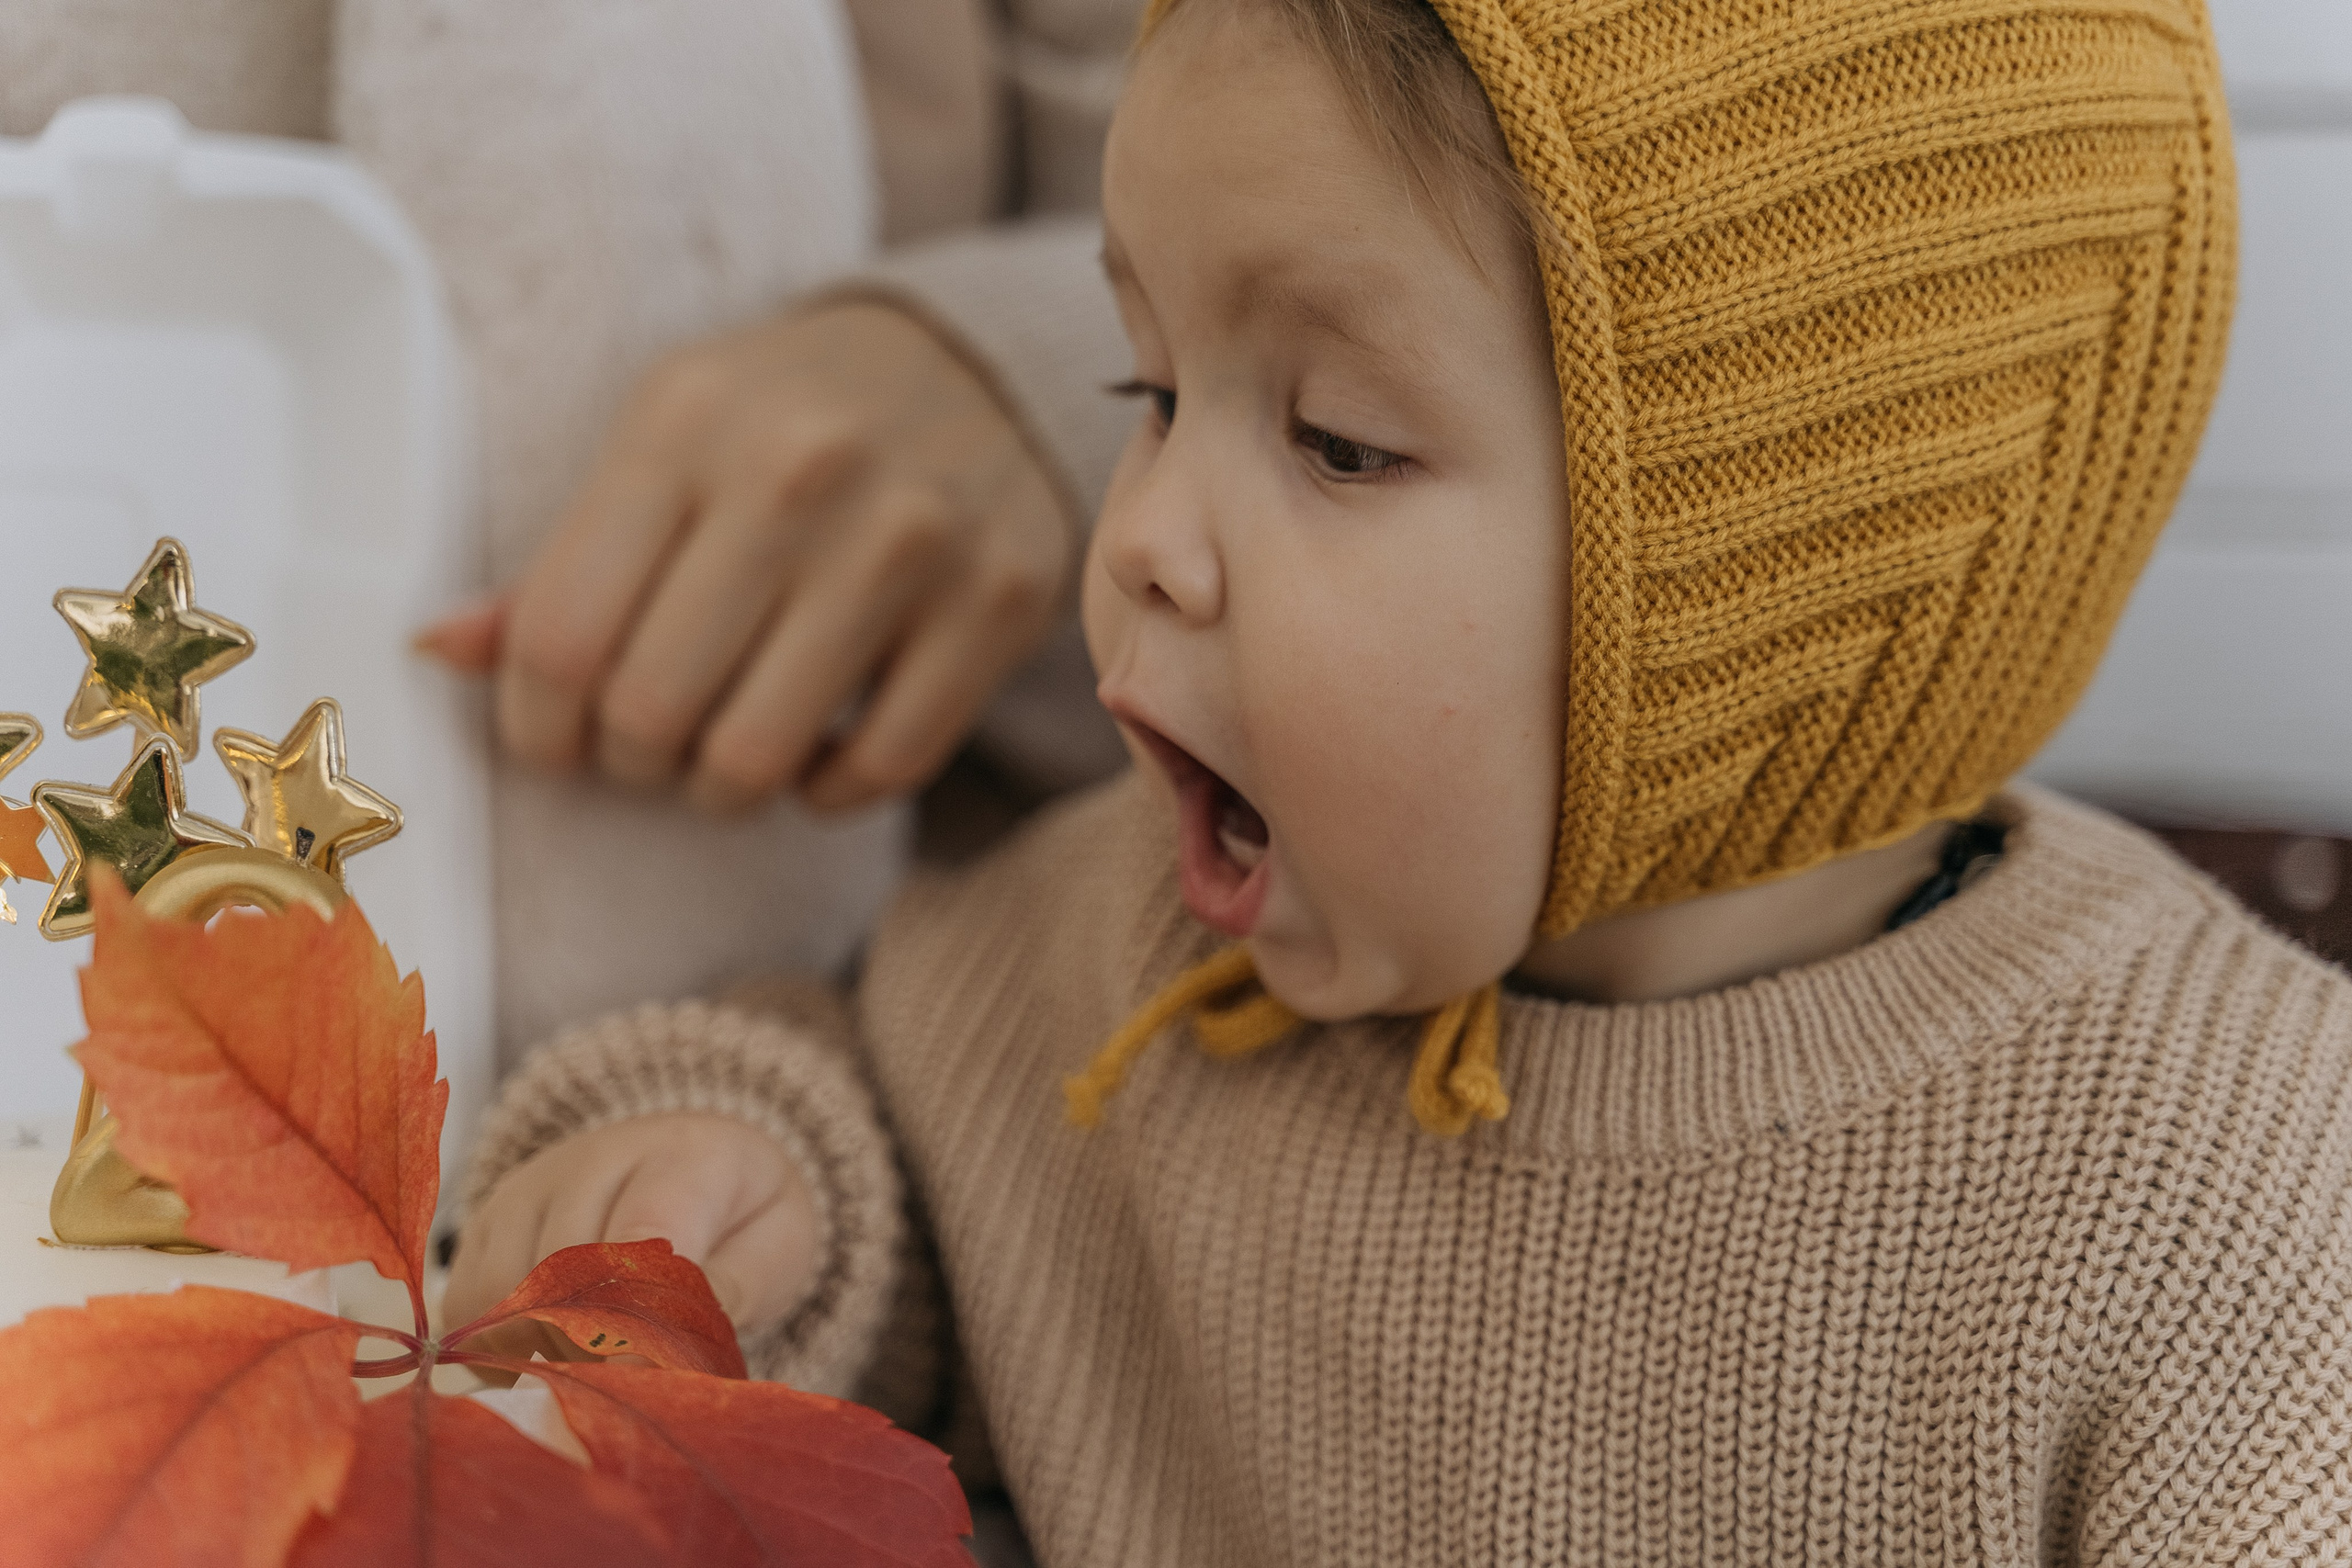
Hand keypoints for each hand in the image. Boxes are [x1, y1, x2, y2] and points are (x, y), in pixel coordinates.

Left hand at [420, 300, 1073, 814]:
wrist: (971, 368)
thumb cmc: (783, 423)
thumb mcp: (661, 445)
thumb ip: (558, 560)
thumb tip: (436, 653)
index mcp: (684, 421)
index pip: (560, 636)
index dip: (536, 726)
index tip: (557, 735)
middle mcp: (799, 472)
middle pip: (650, 709)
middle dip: (630, 760)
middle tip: (647, 742)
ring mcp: (910, 538)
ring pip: (758, 755)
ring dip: (719, 787)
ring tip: (722, 752)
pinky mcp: (996, 602)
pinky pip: (882, 767)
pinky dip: (828, 791)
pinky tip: (816, 754)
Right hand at [442, 1112, 821, 1372]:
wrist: (703, 1157)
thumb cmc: (744, 1215)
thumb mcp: (775, 1247)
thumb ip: (733, 1292)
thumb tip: (675, 1362)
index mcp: (686, 1158)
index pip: (639, 1236)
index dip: (630, 1325)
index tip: (633, 1391)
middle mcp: (596, 1159)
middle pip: (561, 1270)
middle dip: (586, 1350)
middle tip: (616, 1403)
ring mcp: (533, 1185)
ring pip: (505, 1288)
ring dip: (538, 1349)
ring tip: (587, 1379)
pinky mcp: (488, 1217)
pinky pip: (467, 1297)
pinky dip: (496, 1345)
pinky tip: (542, 1360)